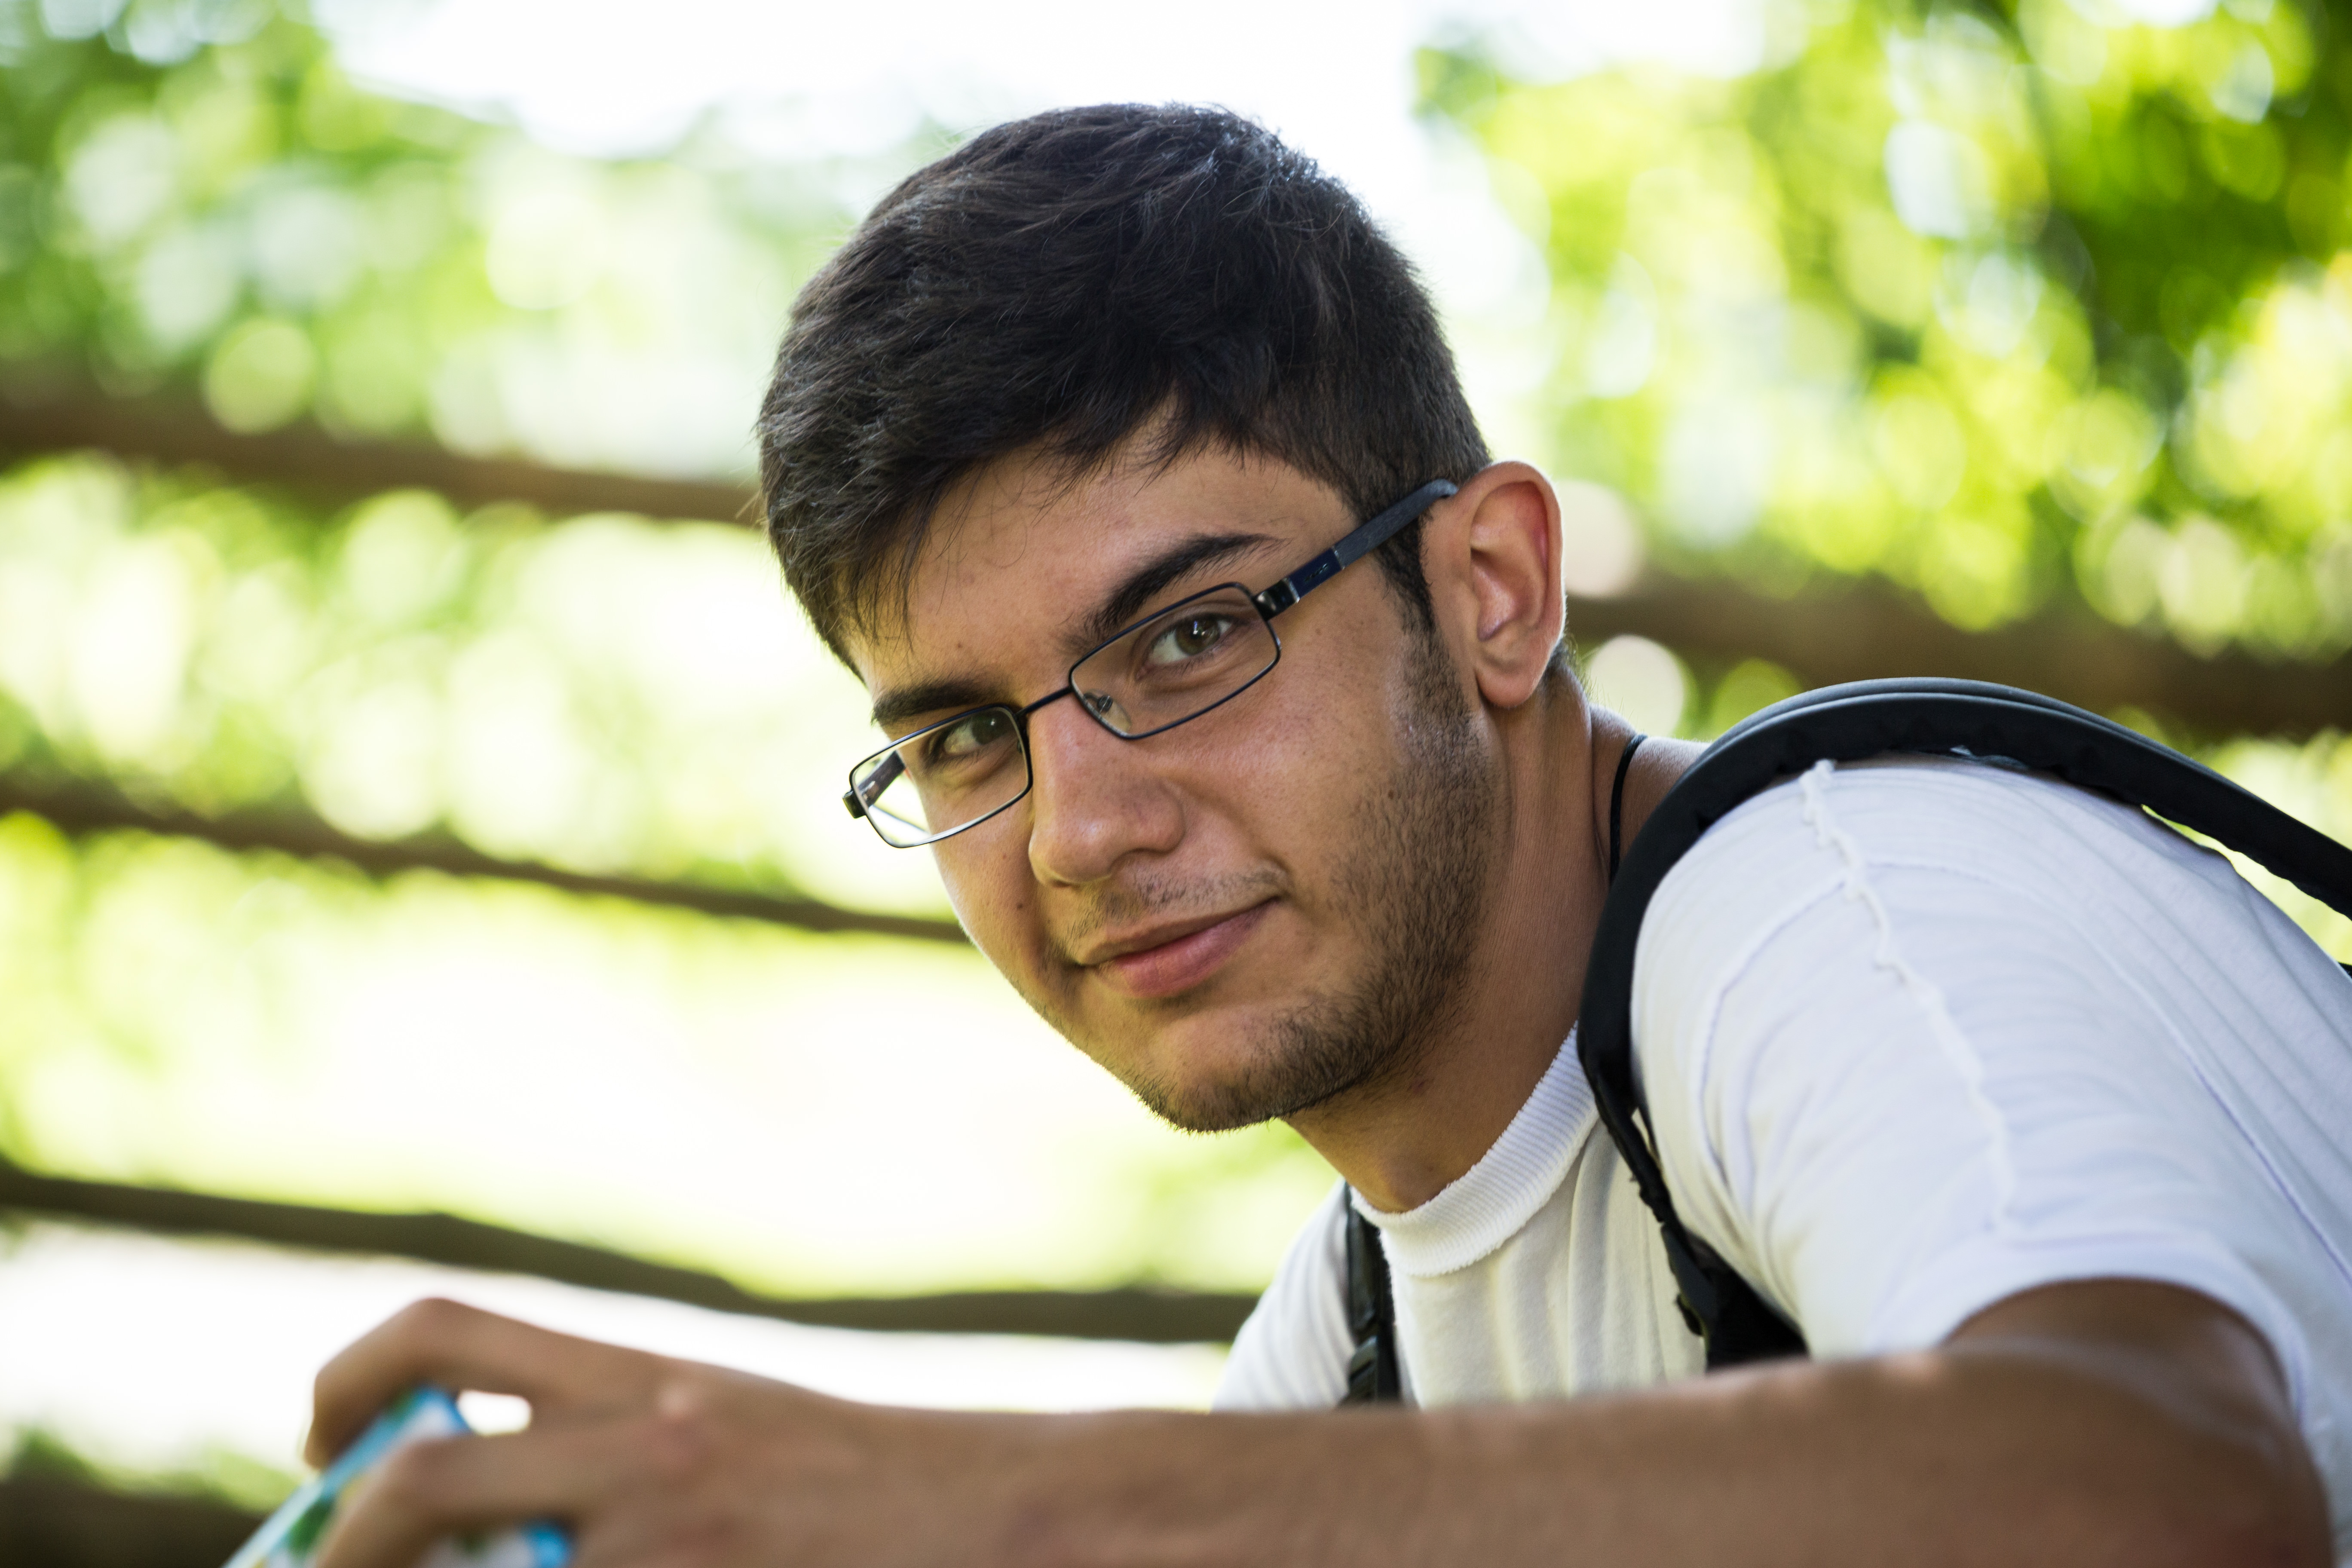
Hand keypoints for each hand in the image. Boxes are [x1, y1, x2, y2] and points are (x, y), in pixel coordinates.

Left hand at [305, 1298, 982, 1567]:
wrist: (999, 1516)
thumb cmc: (856, 1483)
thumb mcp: (725, 1424)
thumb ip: (608, 1440)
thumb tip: (456, 1487)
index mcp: (645, 1380)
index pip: (448, 1335)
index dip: (345, 1385)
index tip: (318, 1453)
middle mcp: (646, 1448)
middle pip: (423, 1478)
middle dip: (334, 1546)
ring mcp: (671, 1542)